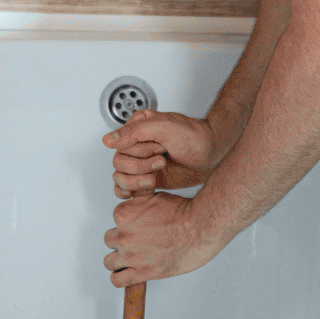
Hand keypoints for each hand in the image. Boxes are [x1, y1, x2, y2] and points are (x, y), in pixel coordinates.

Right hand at [102, 109, 218, 198]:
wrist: (212, 153)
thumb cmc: (193, 136)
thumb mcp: (163, 126)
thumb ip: (134, 132)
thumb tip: (107, 140)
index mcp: (137, 129)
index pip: (119, 146)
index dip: (138, 151)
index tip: (159, 147)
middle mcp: (136, 146)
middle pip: (118, 163)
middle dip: (140, 165)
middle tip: (162, 161)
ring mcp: (140, 164)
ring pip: (119, 178)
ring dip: (137, 179)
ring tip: (157, 175)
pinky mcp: (146, 179)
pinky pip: (124, 190)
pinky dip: (129, 192)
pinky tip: (144, 189)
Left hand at [103, 192, 224, 286]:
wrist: (200, 229)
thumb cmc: (184, 212)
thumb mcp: (156, 196)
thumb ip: (140, 200)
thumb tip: (135, 198)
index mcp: (124, 214)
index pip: (116, 219)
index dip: (127, 223)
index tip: (138, 226)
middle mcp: (124, 234)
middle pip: (109, 240)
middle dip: (122, 241)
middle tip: (137, 242)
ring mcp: (131, 255)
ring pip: (109, 262)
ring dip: (119, 260)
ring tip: (132, 259)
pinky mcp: (142, 272)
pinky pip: (117, 280)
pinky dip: (120, 278)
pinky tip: (128, 274)